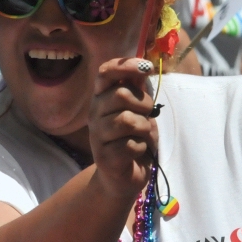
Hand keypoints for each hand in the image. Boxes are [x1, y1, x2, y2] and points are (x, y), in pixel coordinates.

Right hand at [89, 57, 158, 199]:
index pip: (105, 73)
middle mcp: (95, 114)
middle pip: (120, 95)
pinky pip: (130, 145)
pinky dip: (141, 148)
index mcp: (102, 99)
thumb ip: (138, 90)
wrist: (124, 177)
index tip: (146, 68)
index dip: (125, 66)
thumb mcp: (140, 110)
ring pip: (126, 120)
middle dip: (143, 105)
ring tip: (142, 137)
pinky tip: (136, 153)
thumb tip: (143, 65)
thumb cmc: (134, 139)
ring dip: (144, 129)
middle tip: (147, 117)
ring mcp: (97, 136)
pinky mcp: (104, 157)